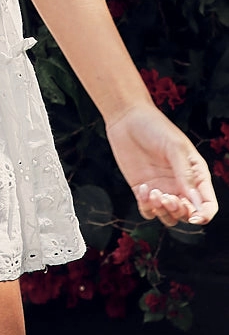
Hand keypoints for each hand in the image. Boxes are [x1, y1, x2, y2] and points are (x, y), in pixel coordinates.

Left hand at [106, 102, 218, 227]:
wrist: (127, 117)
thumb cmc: (155, 127)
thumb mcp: (175, 148)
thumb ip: (186, 175)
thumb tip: (197, 204)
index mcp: (196, 175)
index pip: (207, 204)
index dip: (204, 215)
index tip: (193, 217)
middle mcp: (180, 186)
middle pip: (187, 214)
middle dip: (180, 211)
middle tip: (168, 197)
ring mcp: (162, 189)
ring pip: (169, 217)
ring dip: (163, 212)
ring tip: (154, 192)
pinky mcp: (143, 190)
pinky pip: (148, 210)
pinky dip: (147, 207)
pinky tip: (143, 188)